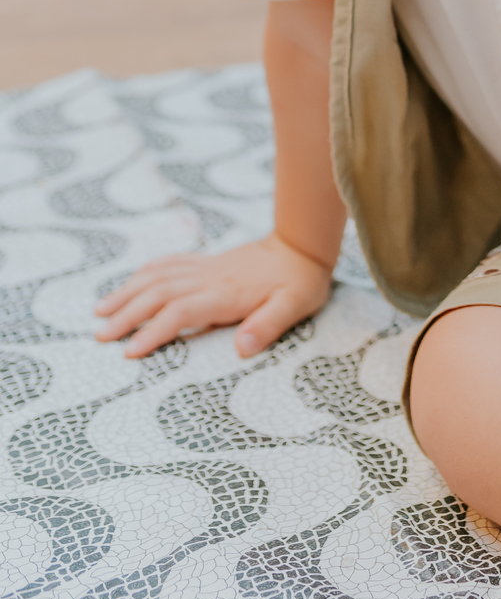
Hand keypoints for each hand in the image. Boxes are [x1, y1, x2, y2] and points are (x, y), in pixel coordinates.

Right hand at [94, 232, 333, 359]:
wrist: (301, 245)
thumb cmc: (300, 281)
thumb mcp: (295, 306)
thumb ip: (268, 325)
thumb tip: (241, 348)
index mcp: (226, 293)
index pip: (181, 312)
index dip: (154, 331)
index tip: (130, 352)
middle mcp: (209, 278)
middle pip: (158, 293)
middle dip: (127, 314)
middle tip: (100, 336)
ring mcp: (205, 268)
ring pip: (157, 276)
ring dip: (127, 293)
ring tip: (100, 311)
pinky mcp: (206, 262)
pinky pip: (169, 263)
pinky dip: (145, 273)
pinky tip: (131, 284)